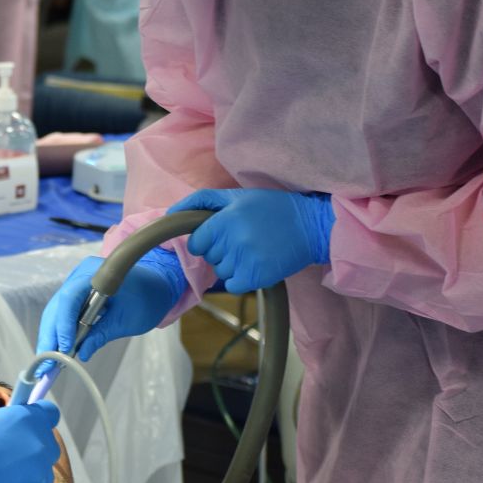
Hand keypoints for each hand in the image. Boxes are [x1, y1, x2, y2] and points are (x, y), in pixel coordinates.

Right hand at [0, 401, 60, 482]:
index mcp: (24, 419)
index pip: (48, 412)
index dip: (36, 414)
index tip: (24, 420)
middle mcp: (38, 446)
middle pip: (46, 441)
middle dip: (30, 442)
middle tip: (4, 448)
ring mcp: (38, 476)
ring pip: (41, 469)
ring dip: (27, 468)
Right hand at [36, 249, 186, 362]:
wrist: (158, 282)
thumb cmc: (148, 298)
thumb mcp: (127, 320)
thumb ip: (102, 334)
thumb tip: (81, 353)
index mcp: (96, 274)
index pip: (70, 298)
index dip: (64, 324)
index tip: (64, 348)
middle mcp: (80, 275)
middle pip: (57, 306)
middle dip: (51, 335)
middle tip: (46, 363)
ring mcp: (77, 282)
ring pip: (56, 310)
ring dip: (52, 335)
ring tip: (48, 361)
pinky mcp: (77, 292)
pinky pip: (64, 311)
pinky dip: (60, 330)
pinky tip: (56, 349)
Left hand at [168, 188, 334, 293]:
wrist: (311, 226)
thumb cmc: (271, 208)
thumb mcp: (236, 196)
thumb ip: (201, 201)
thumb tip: (170, 213)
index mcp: (225, 220)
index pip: (196, 242)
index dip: (206, 240)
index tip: (221, 235)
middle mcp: (233, 241)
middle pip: (209, 257)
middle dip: (220, 250)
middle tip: (243, 239)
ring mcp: (246, 261)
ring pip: (221, 272)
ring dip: (232, 265)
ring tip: (253, 250)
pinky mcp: (258, 277)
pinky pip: (233, 286)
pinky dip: (241, 279)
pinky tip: (255, 264)